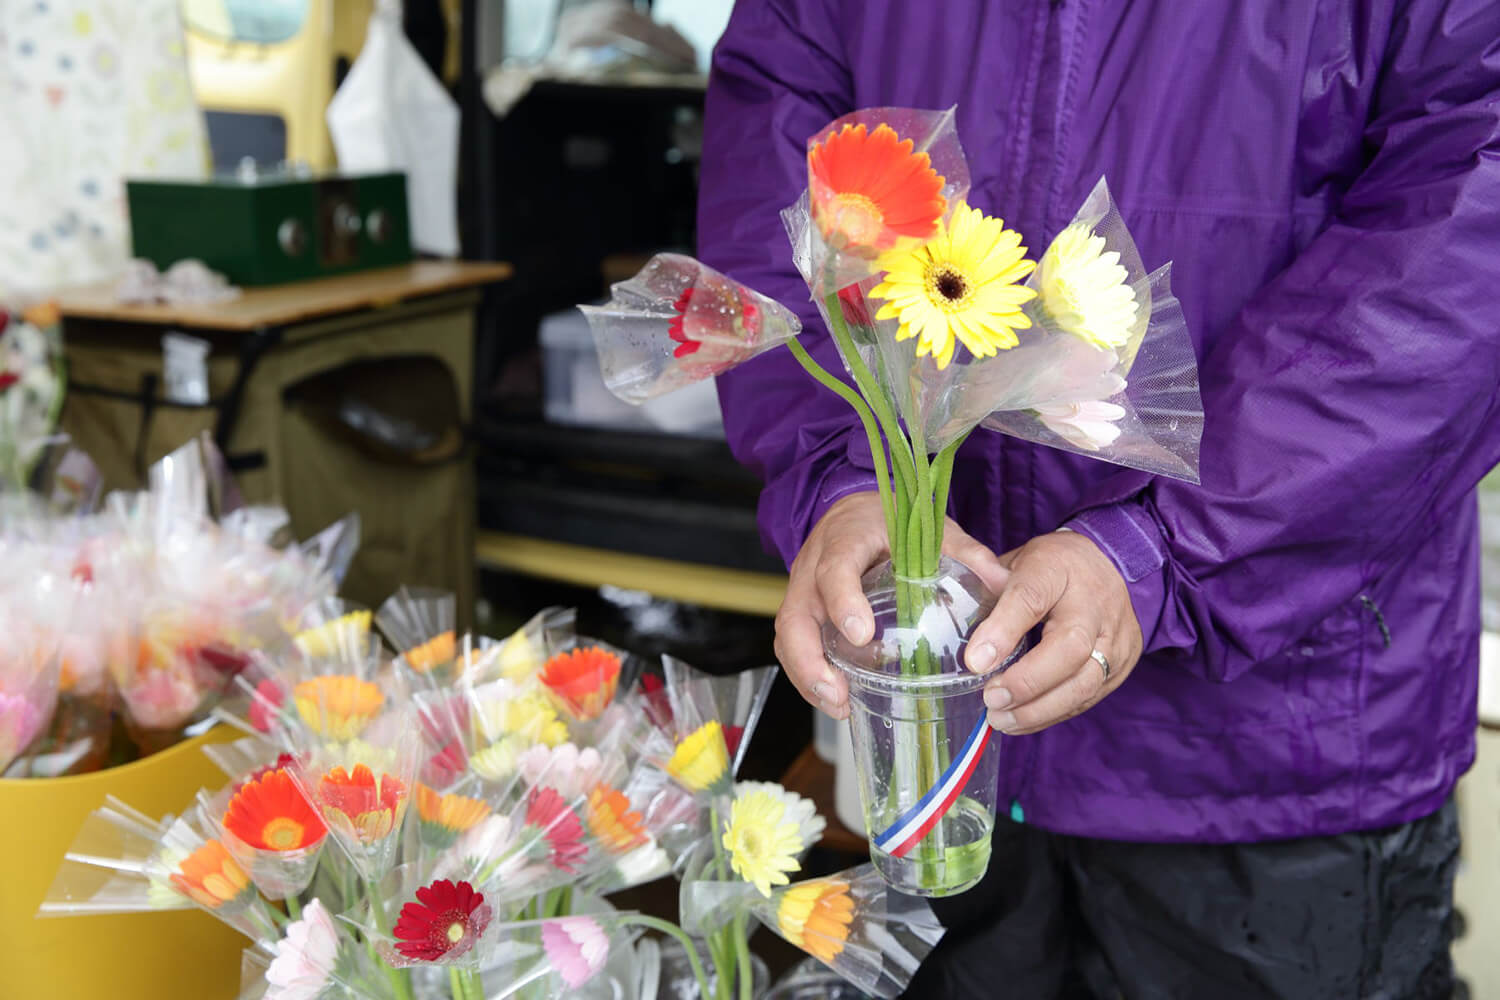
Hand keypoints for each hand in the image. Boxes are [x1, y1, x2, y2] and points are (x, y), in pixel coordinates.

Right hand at [773, 491, 1007, 719]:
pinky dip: (808, 677)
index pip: (834, 570)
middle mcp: (813, 566)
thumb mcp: (930, 527)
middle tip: (838, 692)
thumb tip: (1004, 585)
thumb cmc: (889, 520)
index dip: (843, 602)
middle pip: (794, 617)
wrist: (852, 507)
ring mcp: (802, 590)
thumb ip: (966, 553)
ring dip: (807, 677)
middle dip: (809, 660)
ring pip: (788, 638)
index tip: (862, 634)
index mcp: (846, 540)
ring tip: (838, 705)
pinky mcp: (803, 611)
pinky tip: (836, 699)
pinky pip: (792, 647)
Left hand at [966, 530, 1141, 733]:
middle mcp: (1095, 602)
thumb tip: (957, 610)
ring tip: (1000, 719)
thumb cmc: (1051, 568)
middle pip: (1070, 647)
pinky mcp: (1122, 663)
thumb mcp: (1015, 562)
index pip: (1031, 596)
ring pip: (1085, 681)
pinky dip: (1052, 713)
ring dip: (1039, 708)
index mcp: (1058, 568)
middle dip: (1028, 682)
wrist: (1108, 566)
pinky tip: (1022, 720)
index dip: (1003, 630)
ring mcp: (1115, 636)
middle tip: (991, 699)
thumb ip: (987, 582)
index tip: (975, 661)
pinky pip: (1088, 697)